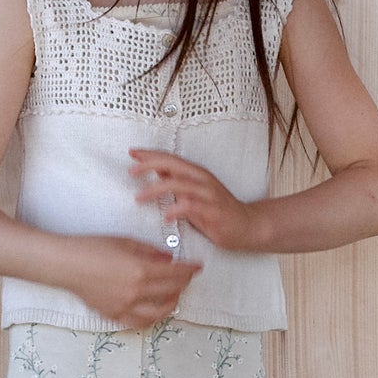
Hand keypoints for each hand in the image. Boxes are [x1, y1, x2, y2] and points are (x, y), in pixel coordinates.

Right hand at [59, 234, 200, 328]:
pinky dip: (152, 317)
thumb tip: (169, 259)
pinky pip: (139, 322)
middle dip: (184, 284)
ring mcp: (125, 306)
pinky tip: (156, 310)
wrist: (65, 264)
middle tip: (188, 277)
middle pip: (171, 291)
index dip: (190, 269)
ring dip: (172, 303)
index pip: (175, 273)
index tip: (198, 266)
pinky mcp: (113, 315)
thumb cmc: (92, 247)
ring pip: (159, 312)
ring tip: (175, 295)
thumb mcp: (125, 242)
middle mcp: (135, 291)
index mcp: (140, 270)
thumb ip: (150, 252)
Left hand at [129, 150, 257, 252]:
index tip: (132, 152)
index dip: (150, 154)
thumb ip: (177, 181)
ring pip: (178, 184)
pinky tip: (166, 217)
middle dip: (149, 165)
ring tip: (139, 198)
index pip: (170, 158)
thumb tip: (156, 169)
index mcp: (196, 173)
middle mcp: (202, 179)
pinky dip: (176, 209)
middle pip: (172, 165)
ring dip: (155, 189)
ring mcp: (208, 194)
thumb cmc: (217, 210)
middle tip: (131, 171)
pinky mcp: (213, 210)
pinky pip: (191, 206)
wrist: (247, 225)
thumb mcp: (194, 192)